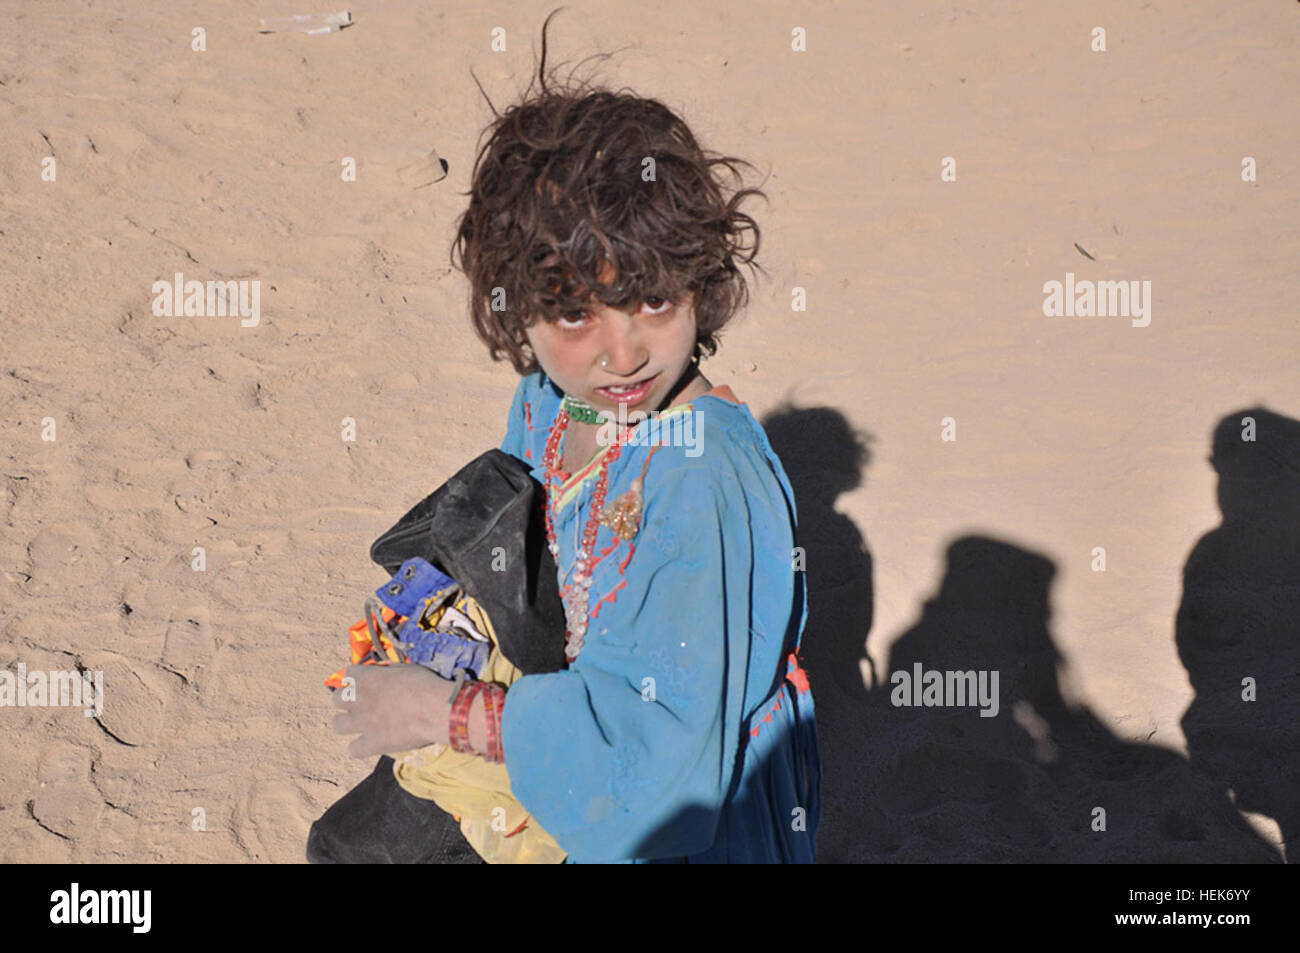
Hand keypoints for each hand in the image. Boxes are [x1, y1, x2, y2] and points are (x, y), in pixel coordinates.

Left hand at [331, 663, 454, 758]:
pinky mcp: (371, 744)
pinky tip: (370, 744)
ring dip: (347, 723)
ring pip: (337, 724)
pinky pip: (353, 750)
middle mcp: (358, 700)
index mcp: (366, 678)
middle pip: (336, 699)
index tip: (366, 681)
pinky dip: (359, 748)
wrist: (435, 710)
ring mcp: (362, 723)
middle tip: (361, 703)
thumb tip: (382, 676)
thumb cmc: (424, 685)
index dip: (357, 678)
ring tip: (361, 724)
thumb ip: (387, 674)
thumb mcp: (404, 670)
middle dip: (347, 700)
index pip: (349, 674)